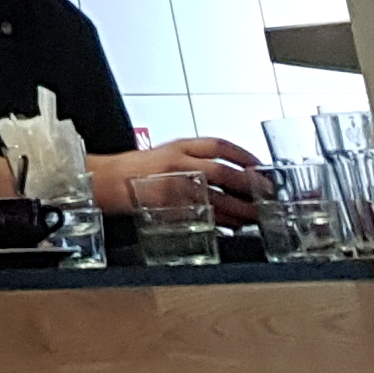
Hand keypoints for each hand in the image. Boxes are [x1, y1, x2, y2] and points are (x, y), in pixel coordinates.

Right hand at [93, 136, 268, 223]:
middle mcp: (179, 162)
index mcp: (179, 146)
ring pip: (217, 198)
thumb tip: (228, 175)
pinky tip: (233, 227)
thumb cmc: (135, 169)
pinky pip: (203, 216)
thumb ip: (193, 160)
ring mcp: (175, 185)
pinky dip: (222, 223)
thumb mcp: (165, 155)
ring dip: (241, 209)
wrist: (105, 181)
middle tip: (268, 195)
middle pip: (223, 172)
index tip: (261, 165)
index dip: (244, 155)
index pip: (219, 145)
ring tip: (257, 217)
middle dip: (250, 185)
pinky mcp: (171, 206)